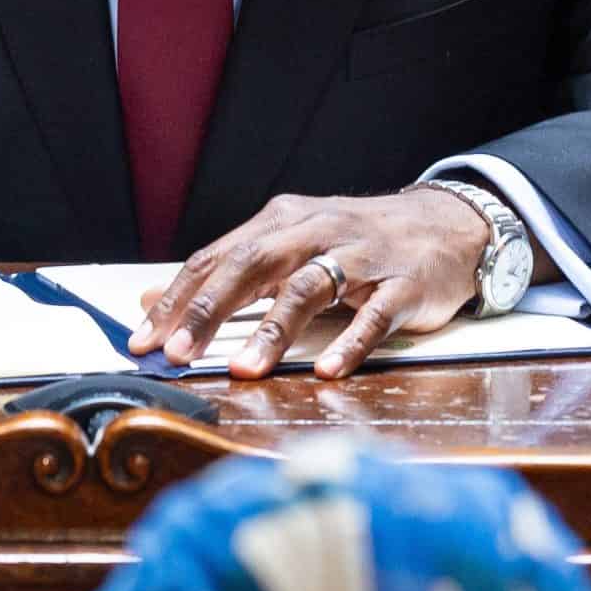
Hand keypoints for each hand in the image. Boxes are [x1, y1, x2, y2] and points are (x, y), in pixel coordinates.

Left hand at [127, 188, 497, 381]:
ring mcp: (361, 256)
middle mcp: (316, 230)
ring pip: (308, 287)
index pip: (218, 256)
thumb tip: (152, 300)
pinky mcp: (402, 285)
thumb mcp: (291, 246)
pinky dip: (350, 342)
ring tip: (244, 369)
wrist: (447, 226)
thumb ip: (228, 272)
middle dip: (209, 310)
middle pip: (253, 264)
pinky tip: (330, 369)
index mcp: (283, 221)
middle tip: (177, 352)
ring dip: (271, 330)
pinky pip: (374, 315)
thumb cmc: (358, 243)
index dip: (178, 297)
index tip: (144, 338)